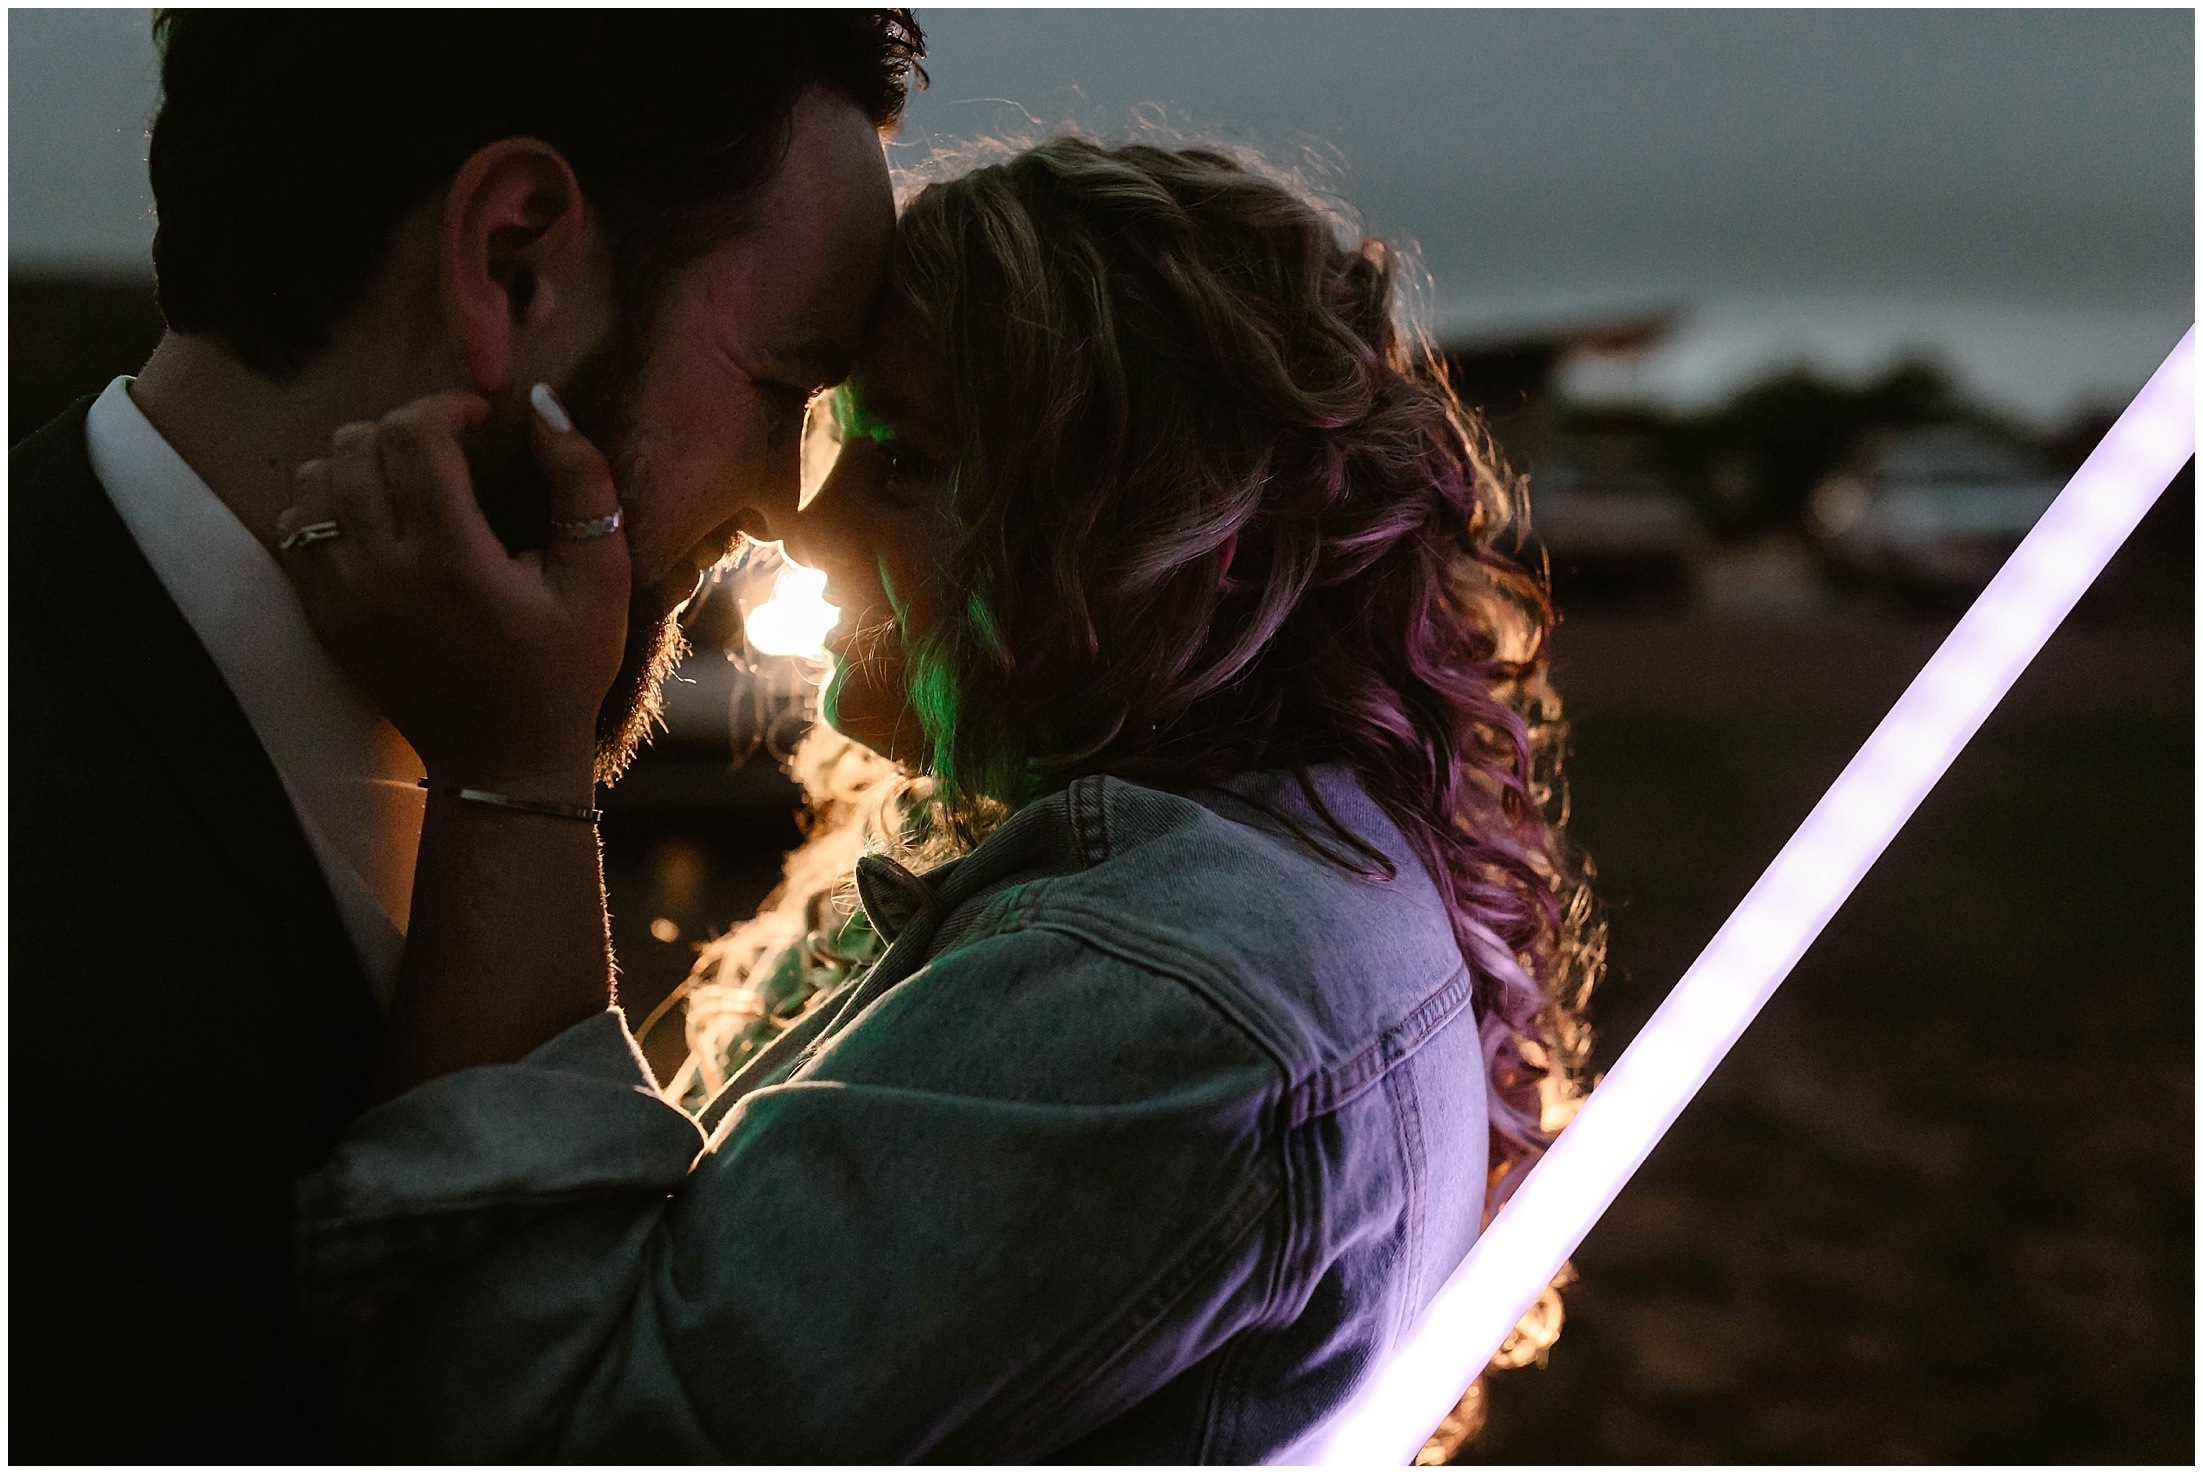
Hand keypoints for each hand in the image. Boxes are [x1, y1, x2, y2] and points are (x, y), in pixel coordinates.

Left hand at [276, 387, 628, 798]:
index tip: (480, 422)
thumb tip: (541, 402)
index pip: (414, 437)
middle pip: (359, 445)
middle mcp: (383, 577)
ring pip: (316, 477)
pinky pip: (295, 525)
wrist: (502, 760)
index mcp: (454, 564)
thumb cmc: (564, 668)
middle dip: (406, 428)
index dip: (448, 406)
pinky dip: (329, 504)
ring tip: (409, 483)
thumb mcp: (602, 579)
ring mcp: (342, 599)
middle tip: (449, 452)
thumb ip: (583, 484)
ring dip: (362, 462)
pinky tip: (377, 520)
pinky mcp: (322, 617)